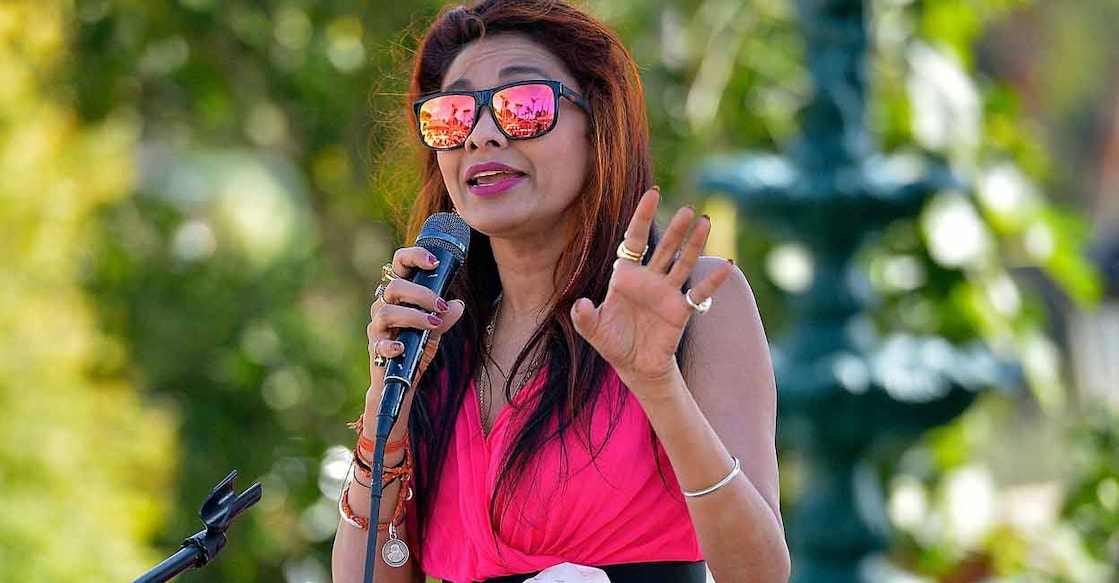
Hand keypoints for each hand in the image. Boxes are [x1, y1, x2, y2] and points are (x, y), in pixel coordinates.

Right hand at [364, 246, 464, 437]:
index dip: (413, 258)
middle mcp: (384, 306)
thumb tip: (458, 304)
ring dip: (413, 316)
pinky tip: (404, 347)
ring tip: (434, 324)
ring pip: (386, 311)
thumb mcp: (435, 331)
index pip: (399, 266)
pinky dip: (392, 345)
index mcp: (398, 295)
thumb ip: (445, 317)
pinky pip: (379, 344)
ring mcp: (377, 327)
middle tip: (440, 305)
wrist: (400, 379)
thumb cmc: (416, 347)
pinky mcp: (375, 349)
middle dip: (420, 293)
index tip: (434, 262)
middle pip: (394, 287)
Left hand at [571, 189, 733, 398]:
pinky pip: (699, 292)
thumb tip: (580, 304)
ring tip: (705, 223)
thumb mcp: (593, 330)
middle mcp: (649, 278)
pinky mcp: (681, 309)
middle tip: (689, 209)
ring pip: (684, 262)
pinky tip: (727, 264)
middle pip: (665, 247)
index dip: (643, 216)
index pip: (636, 239)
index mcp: (626, 275)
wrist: (634, 366)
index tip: (653, 193)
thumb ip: (584, 317)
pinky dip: (713, 280)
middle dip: (676, 228)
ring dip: (695, 244)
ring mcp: (667, 292)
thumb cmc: (613, 342)